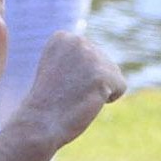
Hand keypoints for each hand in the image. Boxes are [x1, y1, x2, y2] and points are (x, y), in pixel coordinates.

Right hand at [12, 31, 124, 151]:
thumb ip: (78, 58)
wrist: (39, 124)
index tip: (61, 84)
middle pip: (105, 63)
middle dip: (92, 82)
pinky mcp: (101, 74)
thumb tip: (97, 60)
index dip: (80, 76)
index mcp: (63, 37)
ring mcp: (90, 57)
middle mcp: (77, 41)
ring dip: (99, 90)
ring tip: (77, 97)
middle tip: (69, 93)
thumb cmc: (47, 103)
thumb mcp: (59, 70)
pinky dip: (108, 99)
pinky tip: (87, 102)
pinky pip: (120, 87)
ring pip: (114, 74)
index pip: (92, 54)